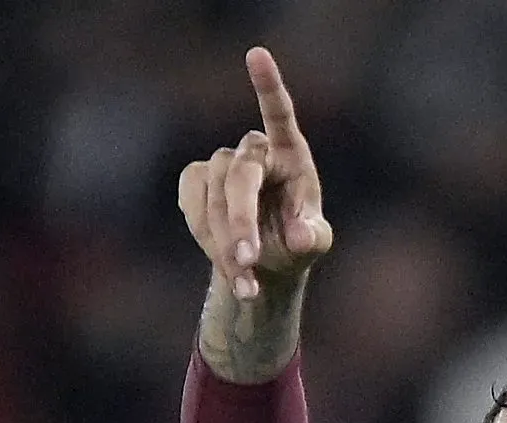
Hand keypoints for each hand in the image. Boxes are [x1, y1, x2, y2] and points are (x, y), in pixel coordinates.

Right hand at [177, 47, 330, 302]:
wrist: (266, 261)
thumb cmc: (296, 241)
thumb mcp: (313, 243)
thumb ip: (312, 237)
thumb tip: (301, 235)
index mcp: (292, 154)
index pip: (278, 114)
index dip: (267, 85)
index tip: (256, 54)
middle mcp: (254, 152)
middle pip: (240, 176)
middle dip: (240, 221)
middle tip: (249, 261)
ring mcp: (220, 165)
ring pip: (213, 198)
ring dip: (225, 243)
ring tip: (248, 284)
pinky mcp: (194, 182)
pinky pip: (193, 208)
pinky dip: (208, 242)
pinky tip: (231, 268)